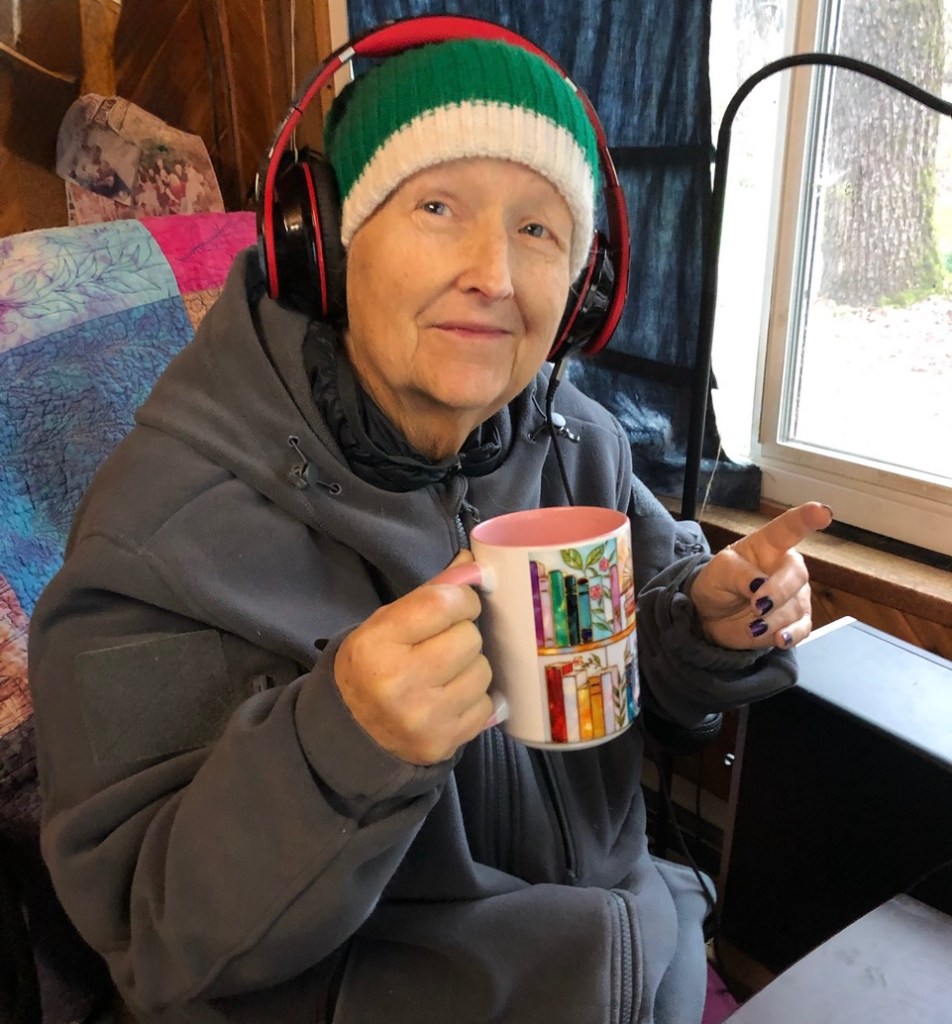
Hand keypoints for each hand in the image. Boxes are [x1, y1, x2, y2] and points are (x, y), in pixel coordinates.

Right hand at [334, 550, 492, 764]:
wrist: (354, 733)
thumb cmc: (372, 667)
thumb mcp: (385, 624)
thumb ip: (430, 593)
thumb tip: (474, 565)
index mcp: (376, 644)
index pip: (443, 603)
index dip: (462, 599)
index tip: (459, 606)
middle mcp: (399, 681)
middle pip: (469, 638)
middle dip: (463, 636)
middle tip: (443, 645)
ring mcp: (423, 717)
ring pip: (482, 671)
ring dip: (471, 668)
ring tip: (446, 674)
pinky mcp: (443, 742)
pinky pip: (486, 706)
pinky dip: (474, 699)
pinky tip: (450, 700)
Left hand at [689, 502, 832, 650]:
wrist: (711, 615)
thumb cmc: (718, 583)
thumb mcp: (718, 572)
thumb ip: (739, 574)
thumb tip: (760, 585)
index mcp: (768, 545)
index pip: (790, 527)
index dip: (807, 518)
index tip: (823, 512)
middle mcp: (786, 567)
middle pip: (797, 574)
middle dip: (779, 591)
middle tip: (757, 604)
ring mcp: (795, 595)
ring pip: (794, 607)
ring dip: (771, 619)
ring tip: (751, 624)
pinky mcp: (795, 621)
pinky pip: (802, 629)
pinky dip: (790, 635)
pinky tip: (779, 638)